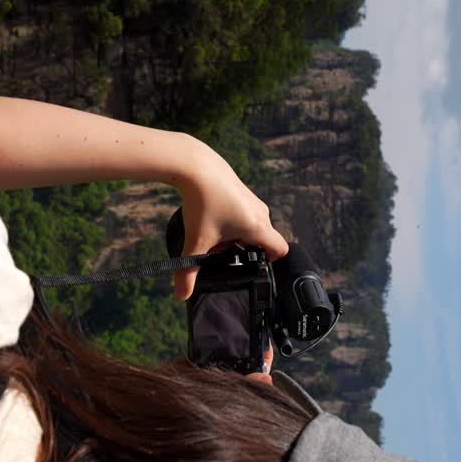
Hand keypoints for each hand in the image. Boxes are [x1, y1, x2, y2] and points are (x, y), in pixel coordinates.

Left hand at [172, 141, 288, 300]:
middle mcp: (261, 213)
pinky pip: (244, 214)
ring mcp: (253, 201)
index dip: (269, 262)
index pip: (280, 250)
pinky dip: (231, 222)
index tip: (249, 266)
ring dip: (236, 236)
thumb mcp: (195, 240)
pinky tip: (211, 219)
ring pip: (252, 227)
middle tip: (222, 253)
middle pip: (262, 241)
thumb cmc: (201, 202)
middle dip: (244, 251)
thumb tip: (181, 296)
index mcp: (257, 227)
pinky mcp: (242, 192)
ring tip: (213, 236)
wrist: (195, 165)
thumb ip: (188, 271)